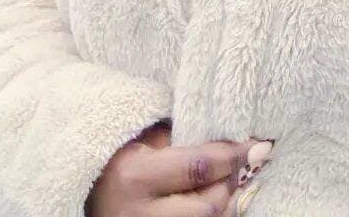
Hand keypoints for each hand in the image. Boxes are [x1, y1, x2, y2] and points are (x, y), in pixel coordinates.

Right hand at [85, 119, 273, 215]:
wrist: (88, 191)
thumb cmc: (120, 155)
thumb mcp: (145, 140)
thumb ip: (184, 139)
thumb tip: (236, 142)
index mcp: (136, 176)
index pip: (200, 166)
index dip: (234, 155)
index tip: (260, 145)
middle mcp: (141, 215)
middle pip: (210, 204)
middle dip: (229, 183)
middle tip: (233, 164)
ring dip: (224, 203)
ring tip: (221, 182)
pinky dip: (212, 216)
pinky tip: (211, 200)